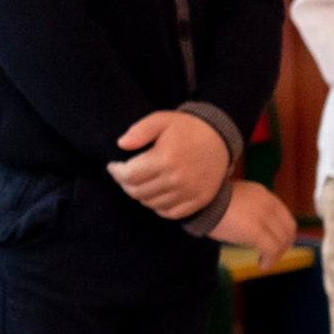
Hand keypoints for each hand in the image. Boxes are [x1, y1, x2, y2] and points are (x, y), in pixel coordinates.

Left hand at [107, 110, 231, 218]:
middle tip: (124, 175)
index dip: (116, 172)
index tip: (113, 166)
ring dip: (141, 195)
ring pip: (152, 204)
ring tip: (139, 182)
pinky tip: (156, 194)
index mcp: (165, 159)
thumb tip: (121, 144)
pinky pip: (171, 213)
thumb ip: (139, 131)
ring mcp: (190, 192)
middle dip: (125, 183)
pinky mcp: (200, 200)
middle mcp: (177, 179)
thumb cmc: (186, 127)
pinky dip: (159, 207)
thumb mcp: (161, 120)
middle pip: (138, 192)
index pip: (129, 176)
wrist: (220, 137)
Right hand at [209, 180, 296, 270]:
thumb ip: (250, 207)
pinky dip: (270, 261)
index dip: (284, 233)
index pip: (285, 216)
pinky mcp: (256, 231)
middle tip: (273, 256)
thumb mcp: (236, 199)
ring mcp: (263, 217)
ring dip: (276, 255)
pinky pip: (271, 250)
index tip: (277, 244)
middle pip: (288, 229)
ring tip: (266, 262)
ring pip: (281, 241)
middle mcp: (267, 204)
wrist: (199, 204)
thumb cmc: (209, 204)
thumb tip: (256, 228)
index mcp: (263, 195)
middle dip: (283, 245)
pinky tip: (262, 265)